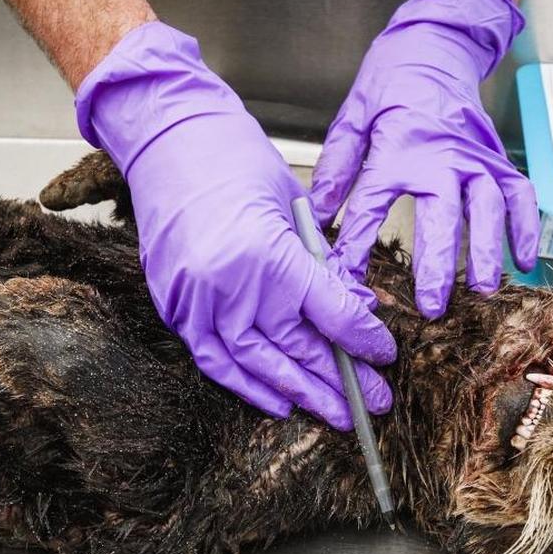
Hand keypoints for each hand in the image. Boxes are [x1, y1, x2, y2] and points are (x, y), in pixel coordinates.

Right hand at [76, 22, 395, 429]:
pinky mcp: (175, 306)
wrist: (167, 138)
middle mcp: (234, 287)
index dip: (364, 340)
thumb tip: (360, 305)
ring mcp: (200, 301)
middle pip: (300, 351)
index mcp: (273, 255)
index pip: (332, 316)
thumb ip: (325, 263)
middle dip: (342, 382)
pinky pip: (214, 359)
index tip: (385, 356)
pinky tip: (279, 402)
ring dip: (301, 395)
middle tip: (376, 402)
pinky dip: (246, 385)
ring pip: (258, 366)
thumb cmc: (234, 159)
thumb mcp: (296, 207)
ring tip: (335, 414)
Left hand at [311, 0, 539, 319]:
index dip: (356, 245)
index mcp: (398, 146)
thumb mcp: (353, 116)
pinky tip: (524, 261)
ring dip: (487, 251)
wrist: (437, 44)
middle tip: (432, 304)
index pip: (372, 204)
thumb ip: (337, 166)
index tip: (344, 279)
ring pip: (488, 208)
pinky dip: (526, 227)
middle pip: (442, 215)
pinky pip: (519, 195)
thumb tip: (317, 213)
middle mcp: (442, 155)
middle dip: (439, 263)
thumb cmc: (391, 81)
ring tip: (482, 290)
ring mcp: (475, 157)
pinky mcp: (497, 158)